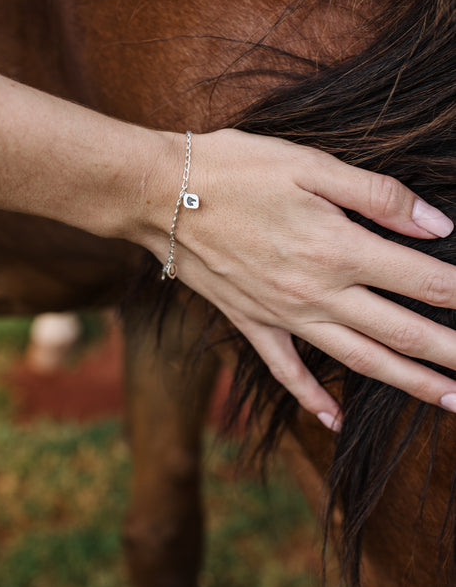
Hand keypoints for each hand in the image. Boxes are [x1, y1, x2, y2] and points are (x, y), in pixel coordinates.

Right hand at [144, 129, 455, 430]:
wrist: (159, 193)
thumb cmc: (235, 169)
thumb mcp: (310, 165)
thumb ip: (377, 196)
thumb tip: (436, 225)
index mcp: (338, 247)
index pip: (422, 281)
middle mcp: (318, 292)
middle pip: (402, 333)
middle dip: (451, 355)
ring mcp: (283, 316)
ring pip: (359, 360)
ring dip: (408, 383)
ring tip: (448, 401)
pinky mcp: (251, 324)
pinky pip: (286, 372)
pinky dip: (312, 398)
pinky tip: (333, 421)